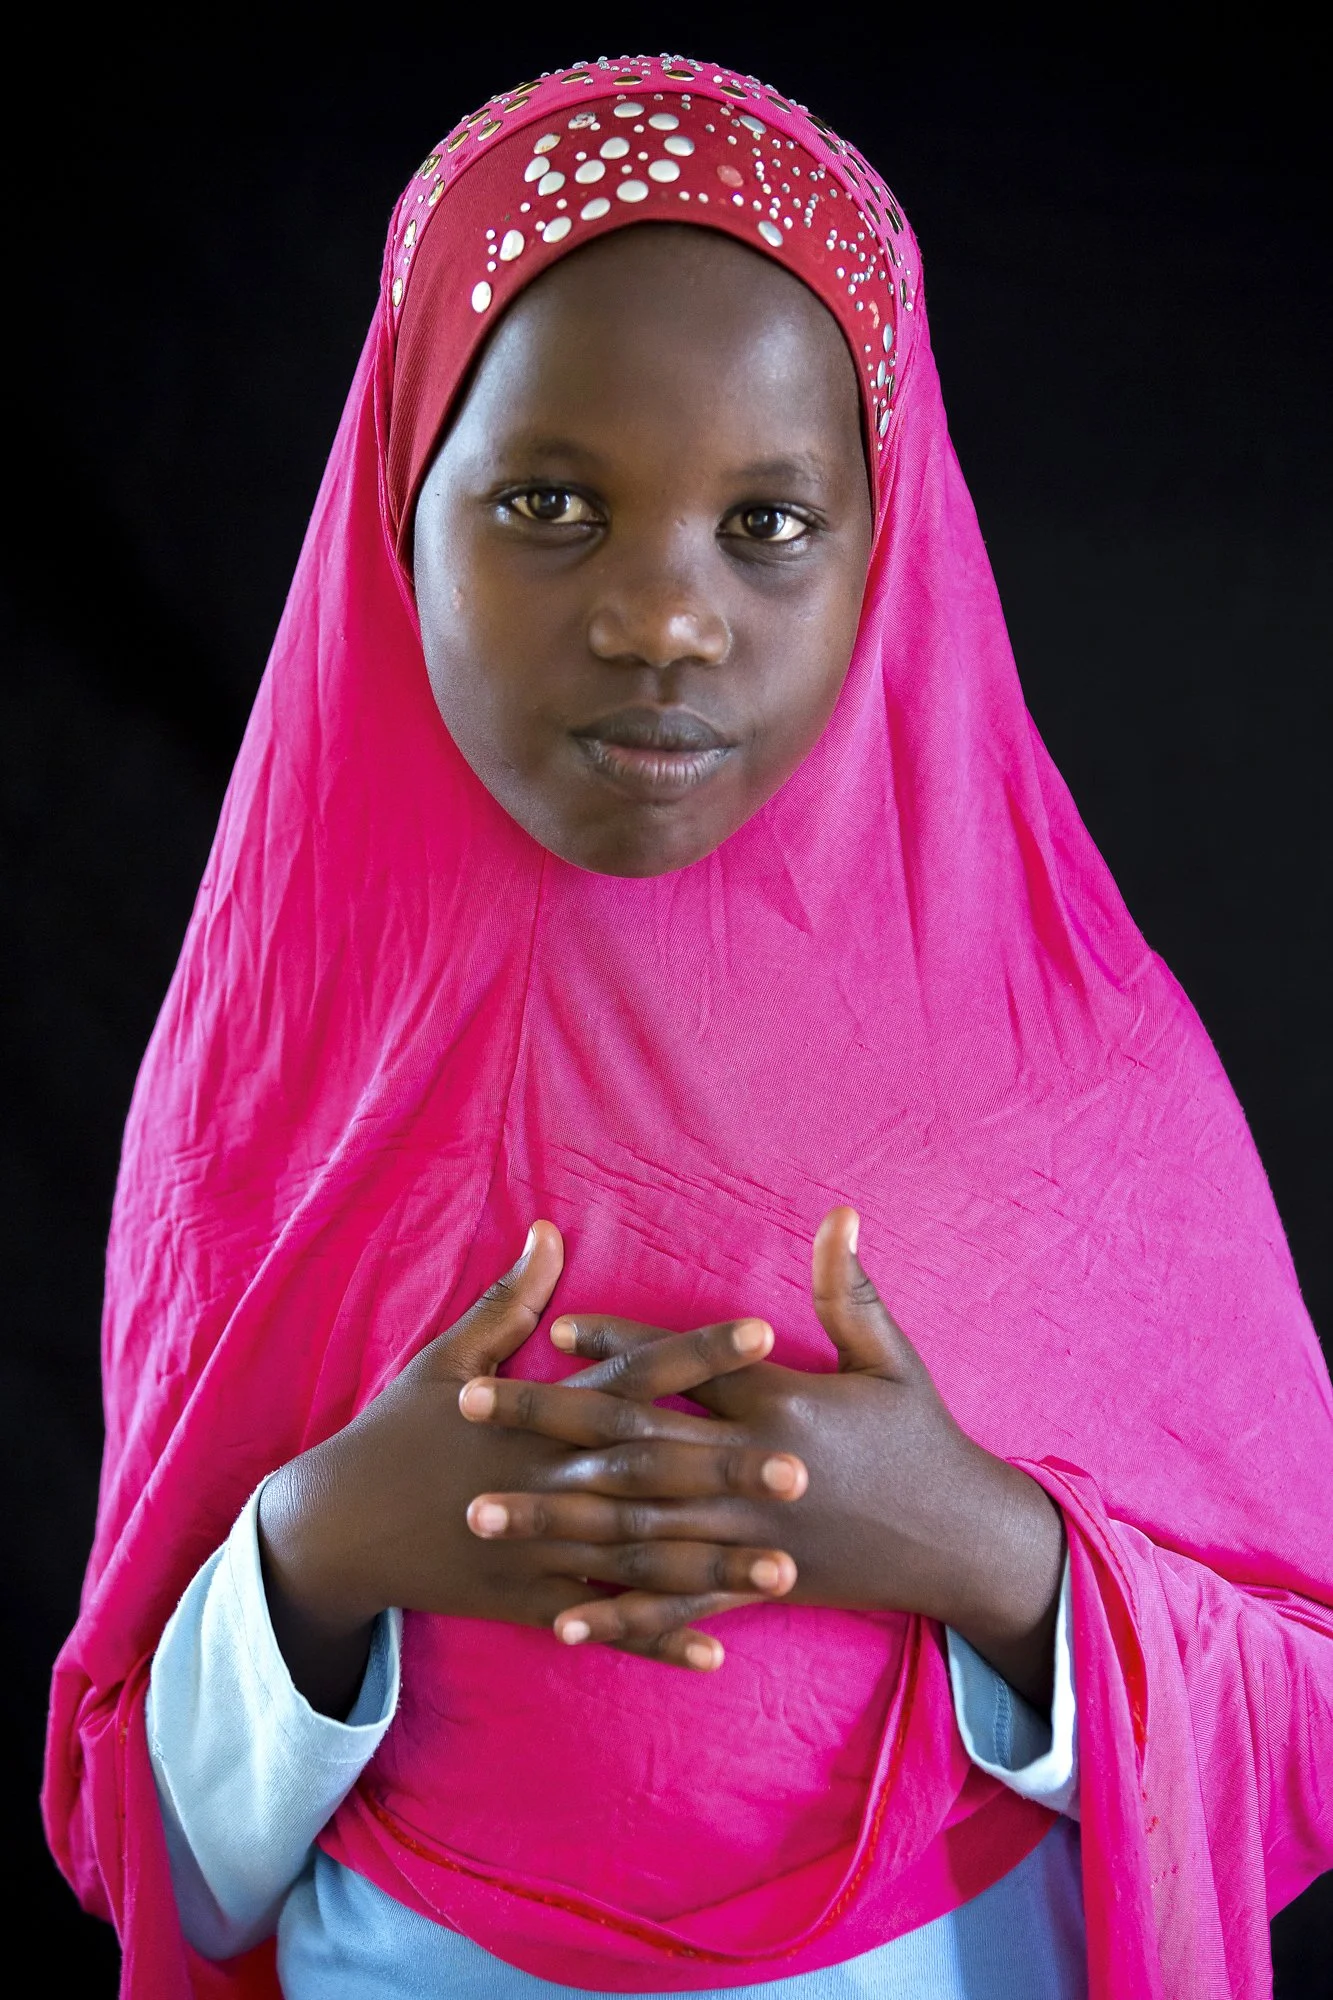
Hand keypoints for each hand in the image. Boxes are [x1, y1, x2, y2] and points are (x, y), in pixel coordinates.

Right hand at [258, 1224, 802, 1712]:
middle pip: (650, 1473)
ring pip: (639, 1559)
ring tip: (784, 1572)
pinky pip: (604, 1628)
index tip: (764, 1333)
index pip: (634, 1376)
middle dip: (723, 1472)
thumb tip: (548, 1232)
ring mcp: (540, 1550)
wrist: (334, 1529)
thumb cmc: (396, 1434)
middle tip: (801, 1470)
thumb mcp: (446, 1360)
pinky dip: (655, 1639)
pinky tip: (717, 1653)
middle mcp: (549, 1482)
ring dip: (711, 1567)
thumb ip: (508, 1302)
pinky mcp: (529, 1604)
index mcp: (540, 1417)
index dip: (697, 1354)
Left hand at [462, 1210, 1064, 1707]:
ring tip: (480, 1514)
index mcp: (783, 1406)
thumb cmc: (923, 1437)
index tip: (552, 1330)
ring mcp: (749, 1539)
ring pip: (636, 1532)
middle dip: (546, 1429)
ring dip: (554, 1523)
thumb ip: (850, 1290)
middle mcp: (754, 1474)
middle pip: (633, 1447)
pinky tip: (560, 1618)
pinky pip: (677, 1604)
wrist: (963, 1541)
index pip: (684, 1369)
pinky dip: (621, 1615)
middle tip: (466, 1412)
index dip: (618, 1347)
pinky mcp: (757, 1589)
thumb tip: (839, 1215)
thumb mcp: (892, 1358)